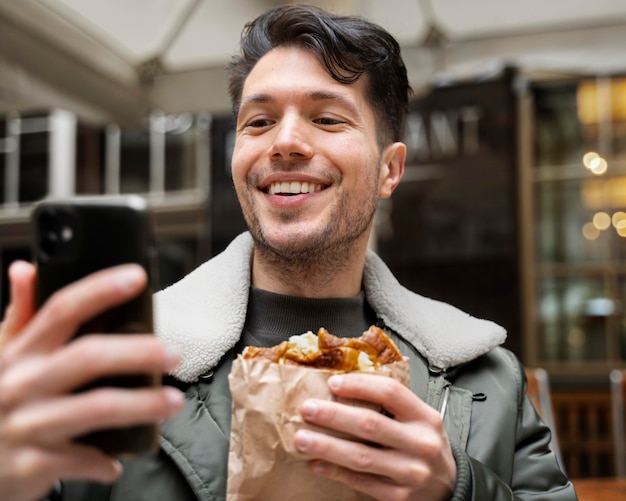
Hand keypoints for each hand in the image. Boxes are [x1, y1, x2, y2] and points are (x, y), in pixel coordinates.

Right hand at [0, 261, 183, 500]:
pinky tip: (117, 462)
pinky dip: (103, 462)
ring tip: (173, 401)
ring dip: (142, 405)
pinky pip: (79, 459)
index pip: (60, 310)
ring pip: (95, 408)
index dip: (99, 289)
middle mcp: (20, 383)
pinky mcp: (28, 464)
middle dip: (138, 352)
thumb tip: (26, 269)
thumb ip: (20, 316)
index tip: (137, 277)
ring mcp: (24, 425)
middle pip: (88, 357)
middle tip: (175, 354)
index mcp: (17, 352)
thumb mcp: (1, 356)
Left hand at [294, 373, 455, 500]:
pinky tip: (317, 464)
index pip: (390, 392)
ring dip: (327, 446)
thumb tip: (345, 386)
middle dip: (334, 415)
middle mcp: (420, 443)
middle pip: (370, 424)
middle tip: (308, 409)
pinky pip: (361, 482)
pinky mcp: (398, 497)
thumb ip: (392, 405)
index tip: (333, 383)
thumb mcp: (420, 420)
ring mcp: (410, 472)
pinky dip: (336, 472)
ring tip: (302, 439)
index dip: (359, 385)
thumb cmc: (426, 446)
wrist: (450, 488)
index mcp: (424, 417)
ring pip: (361, 456)